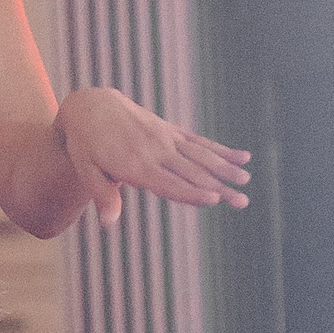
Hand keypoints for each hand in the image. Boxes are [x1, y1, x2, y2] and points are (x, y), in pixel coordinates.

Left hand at [54, 87, 249, 225]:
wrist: (91, 107)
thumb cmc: (86, 146)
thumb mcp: (87, 171)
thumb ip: (103, 196)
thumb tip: (107, 225)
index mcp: (135, 165)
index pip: (168, 183)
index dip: (191, 192)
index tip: (214, 199)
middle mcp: (155, 151)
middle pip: (192, 173)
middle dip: (219, 187)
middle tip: (242, 201)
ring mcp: (165, 139)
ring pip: (201, 156)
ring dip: (226, 169)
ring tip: (247, 181)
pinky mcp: (170, 131)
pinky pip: (199, 142)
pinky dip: (220, 150)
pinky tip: (242, 157)